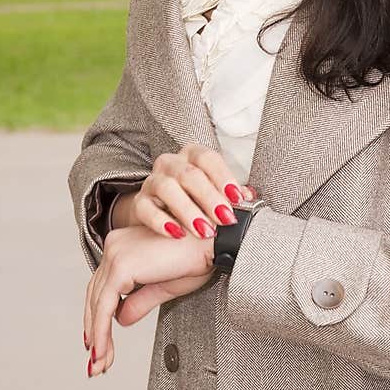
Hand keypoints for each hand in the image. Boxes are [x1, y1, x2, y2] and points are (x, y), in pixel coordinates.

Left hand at [85, 223, 216, 376]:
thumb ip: (139, 301)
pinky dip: (102, 332)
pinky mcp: (121, 267)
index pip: (104, 287)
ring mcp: (115, 255)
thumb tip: (120, 320)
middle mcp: (114, 246)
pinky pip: (104, 307)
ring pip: (97, 303)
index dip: (100, 316)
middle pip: (96, 295)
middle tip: (98, 361)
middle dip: (96, 331)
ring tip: (100, 363)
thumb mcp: (164, 286)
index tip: (101, 342)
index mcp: (124, 246)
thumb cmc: (199, 256)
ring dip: (98, 337)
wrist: (214, 243)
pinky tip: (103, 351)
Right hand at [125, 142, 255, 242]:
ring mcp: (152, 181)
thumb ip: (231, 194)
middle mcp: (170, 164)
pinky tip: (177, 234)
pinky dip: (161, 222)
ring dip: (188, 210)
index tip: (237, 198)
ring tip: (204, 230)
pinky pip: (146, 209)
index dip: (224, 177)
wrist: (160, 212)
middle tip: (225, 219)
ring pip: (166, 188)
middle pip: (189, 174)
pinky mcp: (139, 202)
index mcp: (192, 156)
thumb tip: (250, 197)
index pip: (208, 158)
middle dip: (210, 198)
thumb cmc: (194, 199)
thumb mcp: (214, 193)